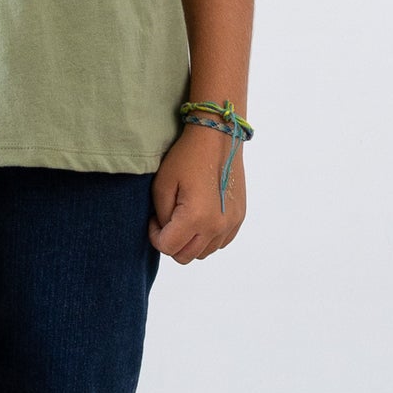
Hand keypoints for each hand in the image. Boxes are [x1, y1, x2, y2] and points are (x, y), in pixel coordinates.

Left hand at [148, 122, 245, 262]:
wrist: (217, 136)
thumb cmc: (186, 156)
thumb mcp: (163, 183)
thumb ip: (162, 216)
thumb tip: (166, 233)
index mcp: (196, 217)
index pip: (168, 248)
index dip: (155, 236)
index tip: (154, 218)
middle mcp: (216, 226)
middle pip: (186, 256)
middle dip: (172, 242)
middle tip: (167, 219)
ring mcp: (231, 224)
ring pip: (203, 252)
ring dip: (190, 241)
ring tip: (184, 216)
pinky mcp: (239, 218)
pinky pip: (219, 242)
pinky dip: (207, 237)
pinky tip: (200, 216)